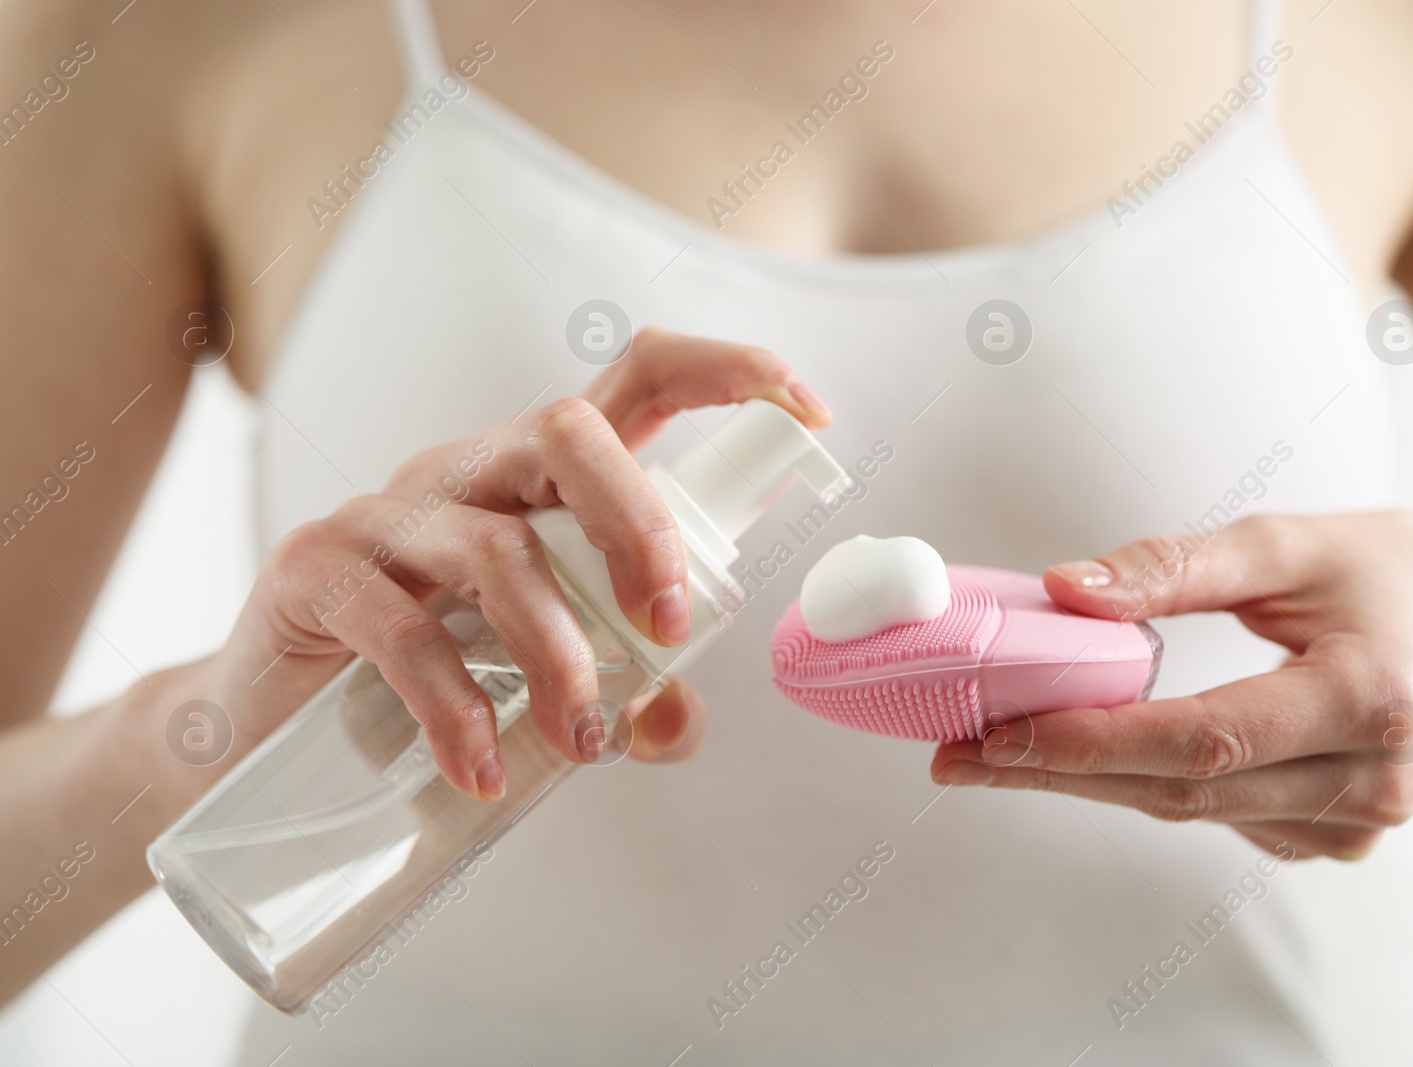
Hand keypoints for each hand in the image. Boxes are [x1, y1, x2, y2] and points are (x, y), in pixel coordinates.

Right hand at [202, 328, 829, 799]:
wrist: (267, 720)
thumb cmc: (428, 678)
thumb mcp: (542, 678)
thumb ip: (626, 694)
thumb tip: (679, 720)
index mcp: (538, 478)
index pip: (640, 379)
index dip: (730, 372)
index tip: (812, 411)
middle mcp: (467, 471)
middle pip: (570, 433)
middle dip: (641, 526)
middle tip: (668, 629)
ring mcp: (386, 511)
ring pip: (498, 548)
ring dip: (560, 653)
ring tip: (581, 744)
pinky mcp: (317, 569)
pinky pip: (403, 630)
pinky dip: (457, 710)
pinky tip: (483, 771)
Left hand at [929, 513, 1412, 858]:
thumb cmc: (1389, 575)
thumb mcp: (1287, 543)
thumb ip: (1173, 567)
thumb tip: (1065, 590)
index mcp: (1367, 698)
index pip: (1205, 738)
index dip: (1094, 741)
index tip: (998, 735)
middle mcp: (1369, 778)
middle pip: (1183, 790)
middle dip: (1058, 773)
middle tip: (960, 755)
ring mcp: (1354, 822)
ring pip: (1190, 810)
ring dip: (1089, 781)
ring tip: (997, 750)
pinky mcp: (1333, 838)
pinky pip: (1216, 816)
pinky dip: (1145, 784)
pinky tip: (1092, 756)